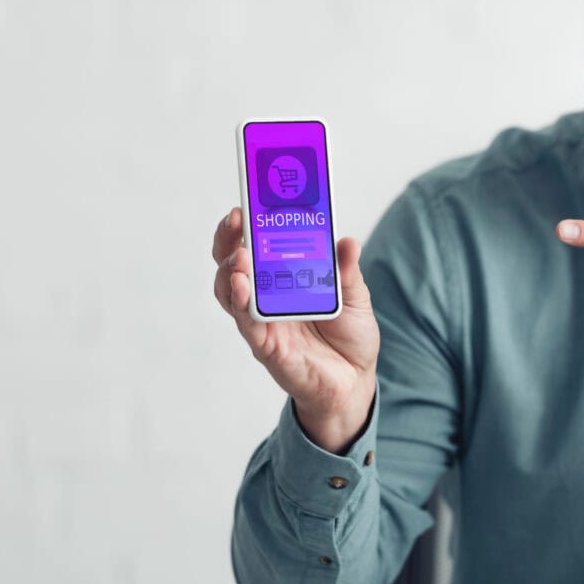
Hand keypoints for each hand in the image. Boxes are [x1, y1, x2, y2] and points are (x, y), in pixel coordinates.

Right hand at [212, 208, 380, 452]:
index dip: (244, 225)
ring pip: (230, 292)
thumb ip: (347, 271)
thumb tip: (347, 242)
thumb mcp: (355, 297)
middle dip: (229, 239)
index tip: (246, 202)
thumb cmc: (349, 335)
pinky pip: (247, 324)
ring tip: (240, 255)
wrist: (355, 381)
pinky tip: (243, 286)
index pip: (253, 245)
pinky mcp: (266, 347)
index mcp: (284, 278)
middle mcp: (266, 297)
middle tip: (236, 218)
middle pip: (232, 263)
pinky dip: (242, 304)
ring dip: (231, 270)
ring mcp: (262, 322)